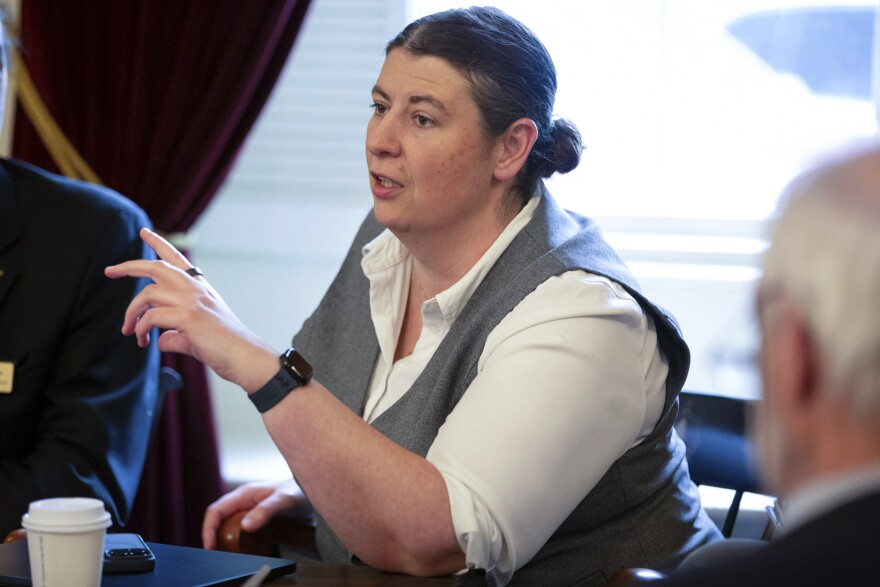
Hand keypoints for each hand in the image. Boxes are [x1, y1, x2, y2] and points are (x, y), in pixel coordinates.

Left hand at [105, 228, 277, 389]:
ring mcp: (191, 301)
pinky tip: (145, 342)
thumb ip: (176, 332)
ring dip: (131, 314)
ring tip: (129, 332)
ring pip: (147, 294)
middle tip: (109, 271)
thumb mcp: (196, 333)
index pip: (177, 259)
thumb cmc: (225, 347)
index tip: (144, 232)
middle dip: (129, 266)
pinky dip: (142, 330)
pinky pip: (150, 318)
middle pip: (156, 267)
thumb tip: (159, 340)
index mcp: (200, 288)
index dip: (158, 243)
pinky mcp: (187, 317)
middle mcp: (195, 289)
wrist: (244, 356)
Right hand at [202, 479, 311, 549]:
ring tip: (227, 554)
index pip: (216, 510)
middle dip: (213, 536)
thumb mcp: (284, 501)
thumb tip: (246, 526)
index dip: (208, 528)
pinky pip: (239, 530)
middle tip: (216, 554)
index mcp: (245, 494)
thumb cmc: (300, 491)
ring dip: (224, 540)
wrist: (312, 491)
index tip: (209, 546)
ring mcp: (249, 509)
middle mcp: (244, 501)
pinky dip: (236, 541)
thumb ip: (266, 511)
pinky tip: (242, 549)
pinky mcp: (255, 517)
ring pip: (227, 526)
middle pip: (219, 519)